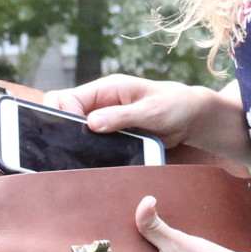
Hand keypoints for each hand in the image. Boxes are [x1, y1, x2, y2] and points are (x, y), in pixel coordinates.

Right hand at [45, 76, 250, 165]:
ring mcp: (104, 120)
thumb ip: (121, 116)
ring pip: (74, 129)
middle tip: (66, 147)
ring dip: (72, 142)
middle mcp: (101, 103)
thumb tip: (91, 123)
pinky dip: (86, 151)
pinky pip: (90, 142)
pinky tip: (89, 162)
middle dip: (59, 127)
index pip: (67, 98)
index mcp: (106, 89)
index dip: (64, 115)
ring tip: (74, 157)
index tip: (74, 132)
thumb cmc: (174, 105)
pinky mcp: (111, 135)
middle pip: (63, 112)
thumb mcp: (150, 111)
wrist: (191, 118)